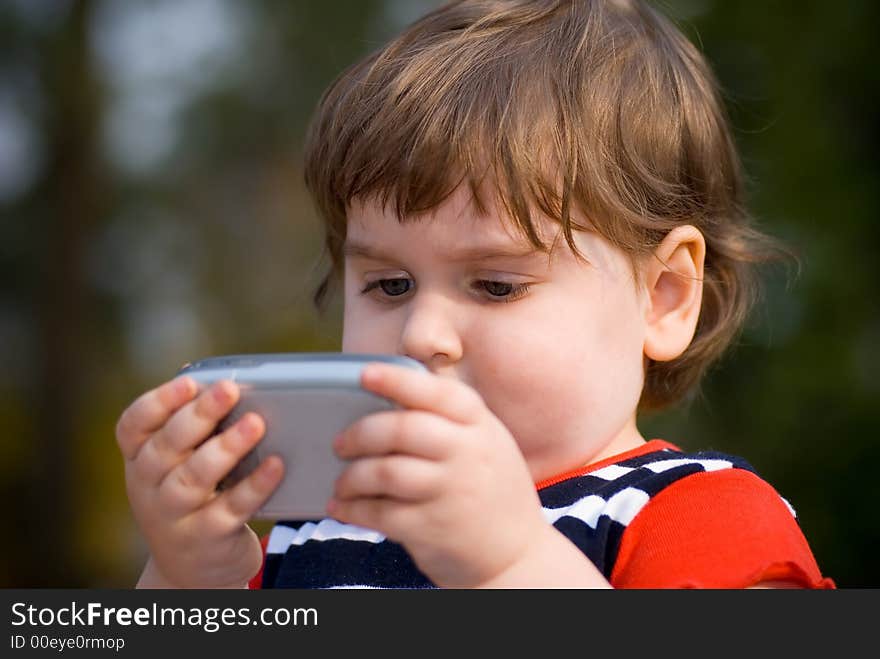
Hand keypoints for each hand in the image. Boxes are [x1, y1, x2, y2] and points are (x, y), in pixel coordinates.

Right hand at [115, 376, 283, 587]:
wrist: (191, 569)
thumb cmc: (191, 499)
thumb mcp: (177, 468)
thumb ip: (193, 431)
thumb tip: (227, 386)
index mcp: (139, 460)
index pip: (133, 426)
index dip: (158, 402)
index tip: (189, 382)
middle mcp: (148, 487)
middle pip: (166, 447)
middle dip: (199, 415)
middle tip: (229, 389)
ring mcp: (174, 516)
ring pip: (194, 478)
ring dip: (226, 448)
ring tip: (255, 423)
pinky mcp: (207, 537)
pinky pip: (231, 509)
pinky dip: (254, 486)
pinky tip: (274, 465)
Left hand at [327, 362, 549, 587]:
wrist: (518, 553)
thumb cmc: (491, 488)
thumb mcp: (487, 441)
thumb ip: (449, 418)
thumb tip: (387, 397)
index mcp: (480, 425)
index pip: (437, 393)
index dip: (397, 380)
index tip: (364, 374)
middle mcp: (468, 454)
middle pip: (403, 430)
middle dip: (361, 434)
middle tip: (341, 444)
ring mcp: (451, 493)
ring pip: (386, 472)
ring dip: (352, 477)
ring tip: (342, 483)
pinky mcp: (432, 529)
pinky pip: (380, 513)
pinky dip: (353, 510)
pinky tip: (342, 509)